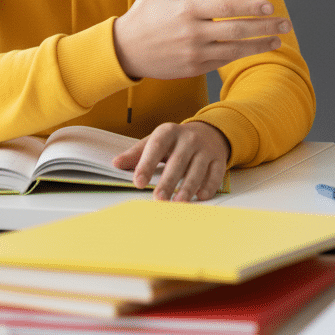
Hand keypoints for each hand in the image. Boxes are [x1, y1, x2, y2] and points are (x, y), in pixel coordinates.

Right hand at [112, 0, 291, 80]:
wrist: (123, 51)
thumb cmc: (143, 16)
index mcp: (187, 9)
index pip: (227, 7)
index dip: (251, 6)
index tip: (270, 6)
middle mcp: (193, 32)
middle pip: (237, 30)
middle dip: (265, 27)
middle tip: (285, 24)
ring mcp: (194, 52)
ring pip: (235, 50)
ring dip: (259, 45)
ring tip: (278, 39)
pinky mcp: (193, 68)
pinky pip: (223, 62)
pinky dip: (241, 55)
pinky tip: (256, 49)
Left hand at [112, 120, 229, 200]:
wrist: (208, 132)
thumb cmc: (175, 142)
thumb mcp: (155, 141)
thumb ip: (136, 154)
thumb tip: (116, 164)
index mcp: (169, 132)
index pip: (156, 146)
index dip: (146, 164)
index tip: (138, 182)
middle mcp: (189, 139)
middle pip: (178, 161)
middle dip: (168, 181)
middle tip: (158, 199)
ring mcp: (206, 149)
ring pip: (198, 169)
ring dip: (188, 187)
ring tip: (178, 202)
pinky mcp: (218, 159)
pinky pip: (216, 174)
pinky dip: (209, 186)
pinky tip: (200, 196)